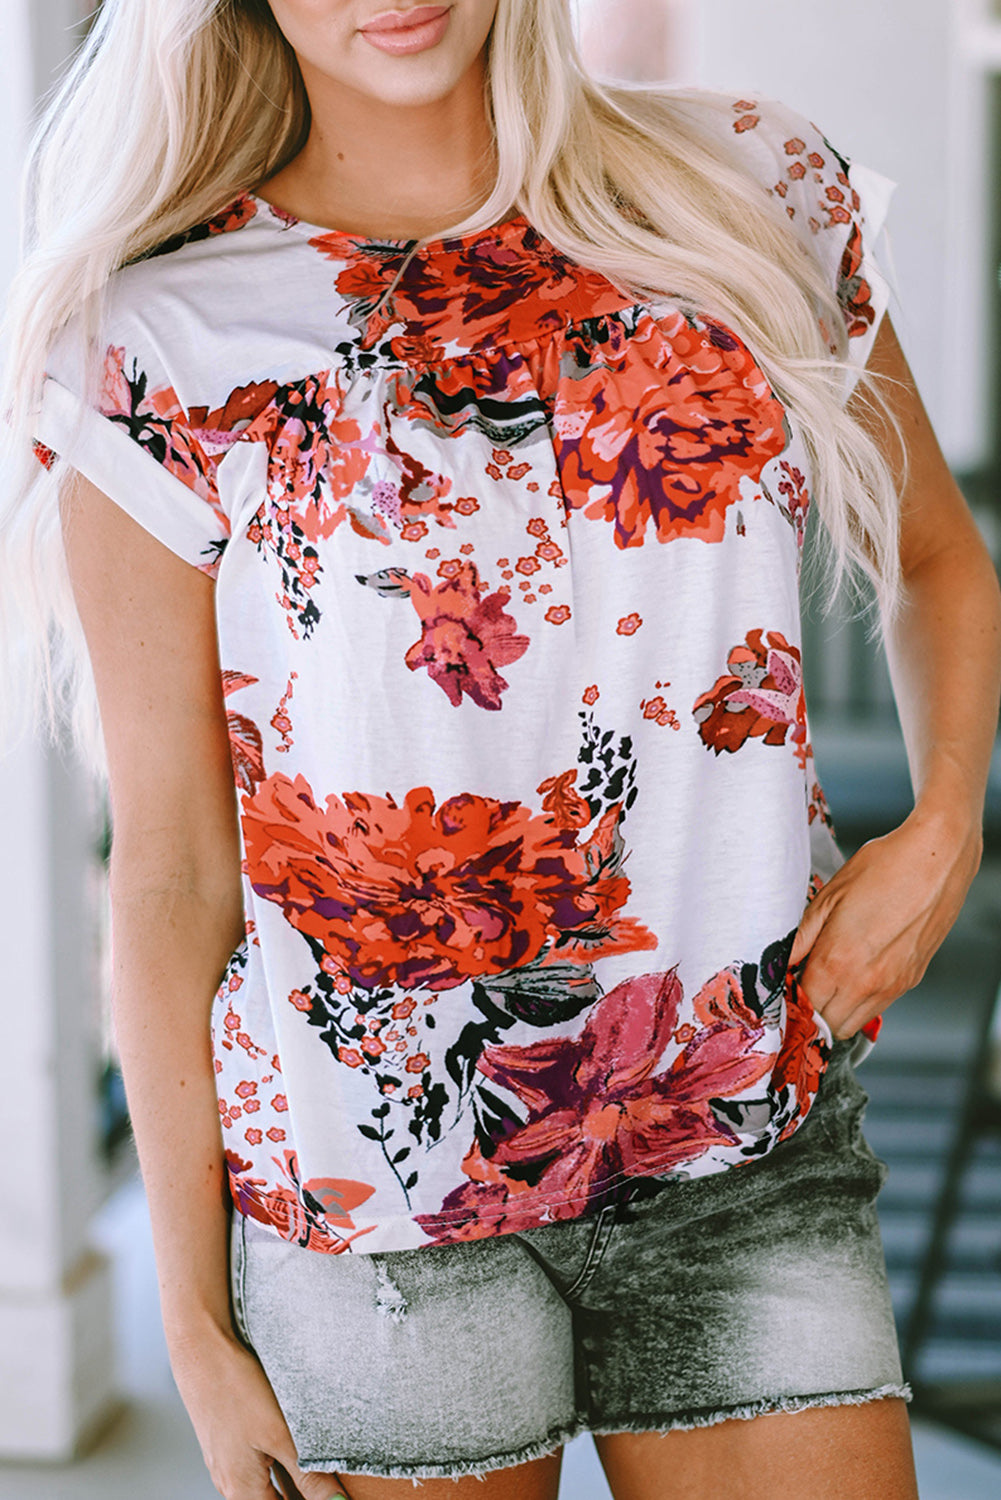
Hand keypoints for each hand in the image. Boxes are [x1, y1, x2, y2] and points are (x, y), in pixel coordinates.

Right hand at [167, 1319, 351, 1499]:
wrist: (201, 1351)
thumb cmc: (234, 1390)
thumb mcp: (279, 1436)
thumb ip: (308, 1477)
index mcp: (242, 1492)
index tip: (334, 1494)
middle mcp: (231, 1483)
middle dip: (302, 1493)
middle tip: (328, 1479)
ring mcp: (228, 1462)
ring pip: (267, 1485)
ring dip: (292, 1480)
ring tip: (319, 1465)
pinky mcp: (229, 1441)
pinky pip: (259, 1464)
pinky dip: (280, 1462)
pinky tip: (296, 1445)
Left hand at [788, 804, 982, 1040]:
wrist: (937, 859)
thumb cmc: (884, 868)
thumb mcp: (829, 897)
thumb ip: (800, 938)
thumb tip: (779, 964)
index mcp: (837, 961)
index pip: (803, 1007)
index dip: (789, 1002)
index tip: (783, 989)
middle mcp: (865, 982)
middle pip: (826, 1025)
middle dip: (809, 1012)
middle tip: (802, 986)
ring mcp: (891, 985)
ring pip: (852, 1024)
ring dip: (834, 1011)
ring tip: (826, 981)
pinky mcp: (910, 980)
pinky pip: (878, 1008)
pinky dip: (860, 1002)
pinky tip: (854, 973)